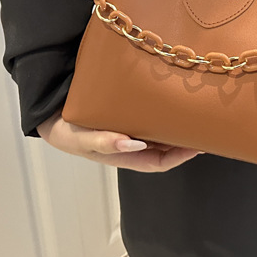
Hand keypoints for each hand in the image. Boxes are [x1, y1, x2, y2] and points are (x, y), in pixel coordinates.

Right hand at [36, 110, 204, 172]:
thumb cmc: (68, 130)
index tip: (199, 144)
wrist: (51, 111)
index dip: (180, 156)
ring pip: (162, 128)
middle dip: (185, 139)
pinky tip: (174, 95)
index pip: (160, 161)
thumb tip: (134, 143)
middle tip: (206, 123)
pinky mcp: (129, 109)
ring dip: (177, 122)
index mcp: (125, 154)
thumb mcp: (82, 139)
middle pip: (166, 145)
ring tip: (196, 109)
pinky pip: (152, 112)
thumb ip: (105, 142)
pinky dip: (164, 107)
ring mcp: (132, 126)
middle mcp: (133, 142)